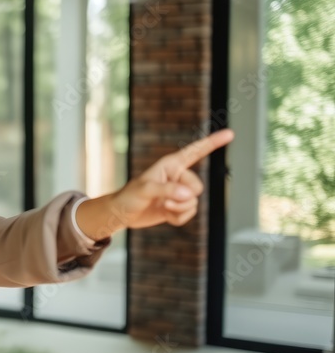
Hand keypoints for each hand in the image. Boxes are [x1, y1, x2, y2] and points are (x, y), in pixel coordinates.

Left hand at [76, 129, 233, 238]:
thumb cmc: (129, 196)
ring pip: (194, 203)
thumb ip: (167, 190)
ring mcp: (179, 192)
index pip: (196, 151)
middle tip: (163, 199)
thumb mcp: (145, 190)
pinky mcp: (177, 207)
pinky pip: (188, 215)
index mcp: (171, 165)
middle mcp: (178, 177)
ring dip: (178, 209)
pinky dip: (177, 219)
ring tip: (162, 206)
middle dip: (183, 197)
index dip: (213, 142)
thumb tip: (190, 195)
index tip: (230, 133)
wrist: (121, 214)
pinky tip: (164, 214)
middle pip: (197, 188)